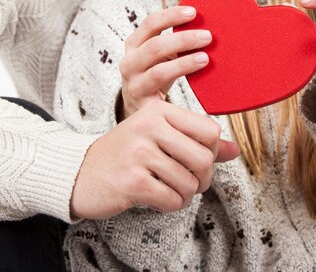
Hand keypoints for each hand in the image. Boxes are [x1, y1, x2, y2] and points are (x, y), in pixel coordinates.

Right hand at [70, 100, 240, 219]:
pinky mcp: (133, 181)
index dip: (211, 151)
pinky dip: (171, 204)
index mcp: (158, 110)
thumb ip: (197, 142)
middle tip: (188, 182)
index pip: (210, 131)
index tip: (196, 159)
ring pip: (190, 183)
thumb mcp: (159, 137)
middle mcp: (149, 126)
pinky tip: (156, 197)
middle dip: (202, 179)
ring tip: (168, 188)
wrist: (81, 172)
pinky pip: (173, 199)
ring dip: (184, 194)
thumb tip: (235, 150)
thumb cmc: (125, 154)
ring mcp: (139, 153)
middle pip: (204, 159)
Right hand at [119, 6, 212, 118]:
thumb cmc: (155, 74)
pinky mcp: (142, 103)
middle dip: (183, 39)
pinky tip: (197, 75)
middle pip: (155, 46)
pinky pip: (162, 91)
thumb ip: (174, 41)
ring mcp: (133, 83)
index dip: (171, 15)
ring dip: (185, 62)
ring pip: (158, 71)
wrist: (140, 109)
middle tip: (207, 36)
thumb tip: (205, 24)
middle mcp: (129, 62)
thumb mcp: (159, 55)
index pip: (150, 23)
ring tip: (205, 57)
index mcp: (134, 44)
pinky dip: (180, 79)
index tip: (193, 12)